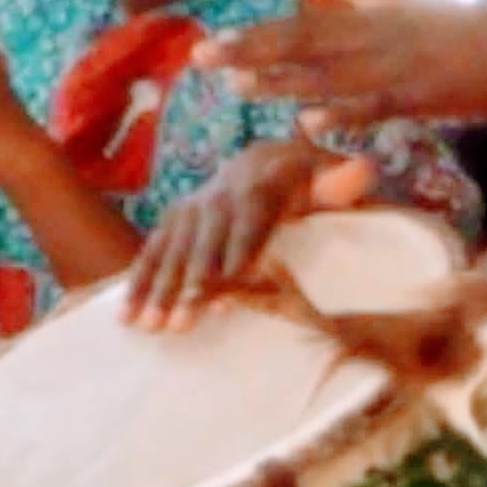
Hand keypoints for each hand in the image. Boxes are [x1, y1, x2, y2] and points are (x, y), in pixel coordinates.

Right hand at [124, 140, 380, 328]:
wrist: (272, 159)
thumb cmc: (317, 182)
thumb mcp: (337, 177)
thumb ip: (347, 180)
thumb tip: (360, 169)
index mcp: (266, 177)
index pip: (252, 213)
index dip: (240, 246)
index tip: (232, 282)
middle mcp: (224, 189)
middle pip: (205, 236)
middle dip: (193, 281)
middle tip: (184, 321)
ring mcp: (196, 204)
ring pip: (173, 247)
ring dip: (161, 288)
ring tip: (153, 327)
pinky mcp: (177, 219)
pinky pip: (153, 251)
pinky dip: (139, 283)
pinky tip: (126, 317)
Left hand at [200, 0, 486, 132]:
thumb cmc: (480, 32)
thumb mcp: (423, 2)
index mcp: (375, 18)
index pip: (304, 24)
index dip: (256, 33)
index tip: (211, 41)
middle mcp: (379, 36)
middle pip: (304, 43)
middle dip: (251, 51)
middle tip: (200, 58)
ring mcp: (401, 65)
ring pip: (330, 73)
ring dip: (282, 80)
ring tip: (237, 87)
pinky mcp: (426, 94)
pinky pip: (377, 105)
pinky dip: (343, 112)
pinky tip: (310, 121)